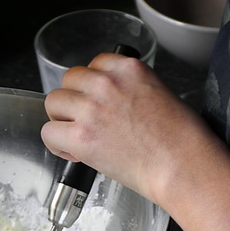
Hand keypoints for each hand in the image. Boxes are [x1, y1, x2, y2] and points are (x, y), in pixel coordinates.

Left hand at [41, 52, 229, 230]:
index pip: (93, 64)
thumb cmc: (178, 139)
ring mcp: (90, 109)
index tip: (97, 102)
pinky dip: (57, 145)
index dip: (91, 86)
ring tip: (79, 137)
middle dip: (74, 101)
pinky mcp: (80, 136)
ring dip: (61, 120)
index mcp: (128, 68)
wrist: (181, 166)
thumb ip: (126, 89)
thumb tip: (105, 101)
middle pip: (68, 80)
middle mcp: (105, 83)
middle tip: (85, 122)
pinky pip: (48, 132)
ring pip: (52, 103)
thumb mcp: (157, 93)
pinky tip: (74, 153)